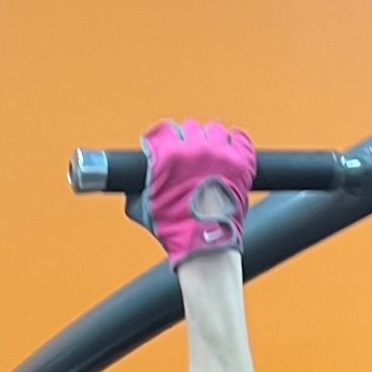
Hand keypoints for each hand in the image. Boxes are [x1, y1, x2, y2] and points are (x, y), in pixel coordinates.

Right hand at [129, 118, 256, 263]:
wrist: (206, 244)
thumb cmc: (174, 229)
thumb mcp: (142, 208)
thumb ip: (135, 188)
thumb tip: (129, 182)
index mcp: (169, 156)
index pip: (163, 130)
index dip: (163, 139)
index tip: (165, 146)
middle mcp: (195, 149)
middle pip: (189, 127)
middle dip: (186, 140)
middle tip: (187, 157)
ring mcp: (221, 154)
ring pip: (213, 129)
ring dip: (209, 139)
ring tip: (208, 156)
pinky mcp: (242, 162)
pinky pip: (239, 138)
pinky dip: (234, 143)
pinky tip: (228, 152)